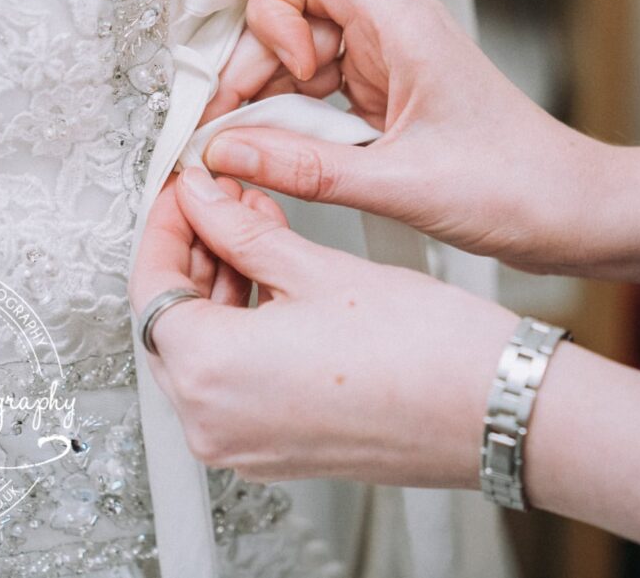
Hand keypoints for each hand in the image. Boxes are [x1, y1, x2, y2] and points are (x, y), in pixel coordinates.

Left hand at [128, 166, 518, 486]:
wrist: (489, 408)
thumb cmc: (423, 352)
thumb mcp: (318, 269)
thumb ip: (244, 231)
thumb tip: (204, 200)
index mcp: (210, 372)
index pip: (150, 284)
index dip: (166, 224)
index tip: (187, 191)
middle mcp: (213, 422)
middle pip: (171, 321)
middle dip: (197, 252)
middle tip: (228, 199)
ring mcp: (244, 444)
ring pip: (204, 351)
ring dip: (223, 288)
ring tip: (262, 230)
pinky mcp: (277, 450)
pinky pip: (235, 383)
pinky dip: (246, 330)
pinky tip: (280, 283)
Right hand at [200, 0, 612, 273]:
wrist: (575, 212)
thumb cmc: (518, 186)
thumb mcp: (399, 183)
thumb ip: (304, 168)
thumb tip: (225, 154)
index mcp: (402, 25)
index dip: (271, 14)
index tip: (282, 77)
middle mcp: (394, 35)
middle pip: (292, 16)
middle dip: (254, 69)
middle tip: (232, 132)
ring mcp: (392, 68)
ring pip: (302, 59)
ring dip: (271, 101)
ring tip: (257, 155)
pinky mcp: (391, 103)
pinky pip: (324, 97)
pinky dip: (297, 125)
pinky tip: (290, 163)